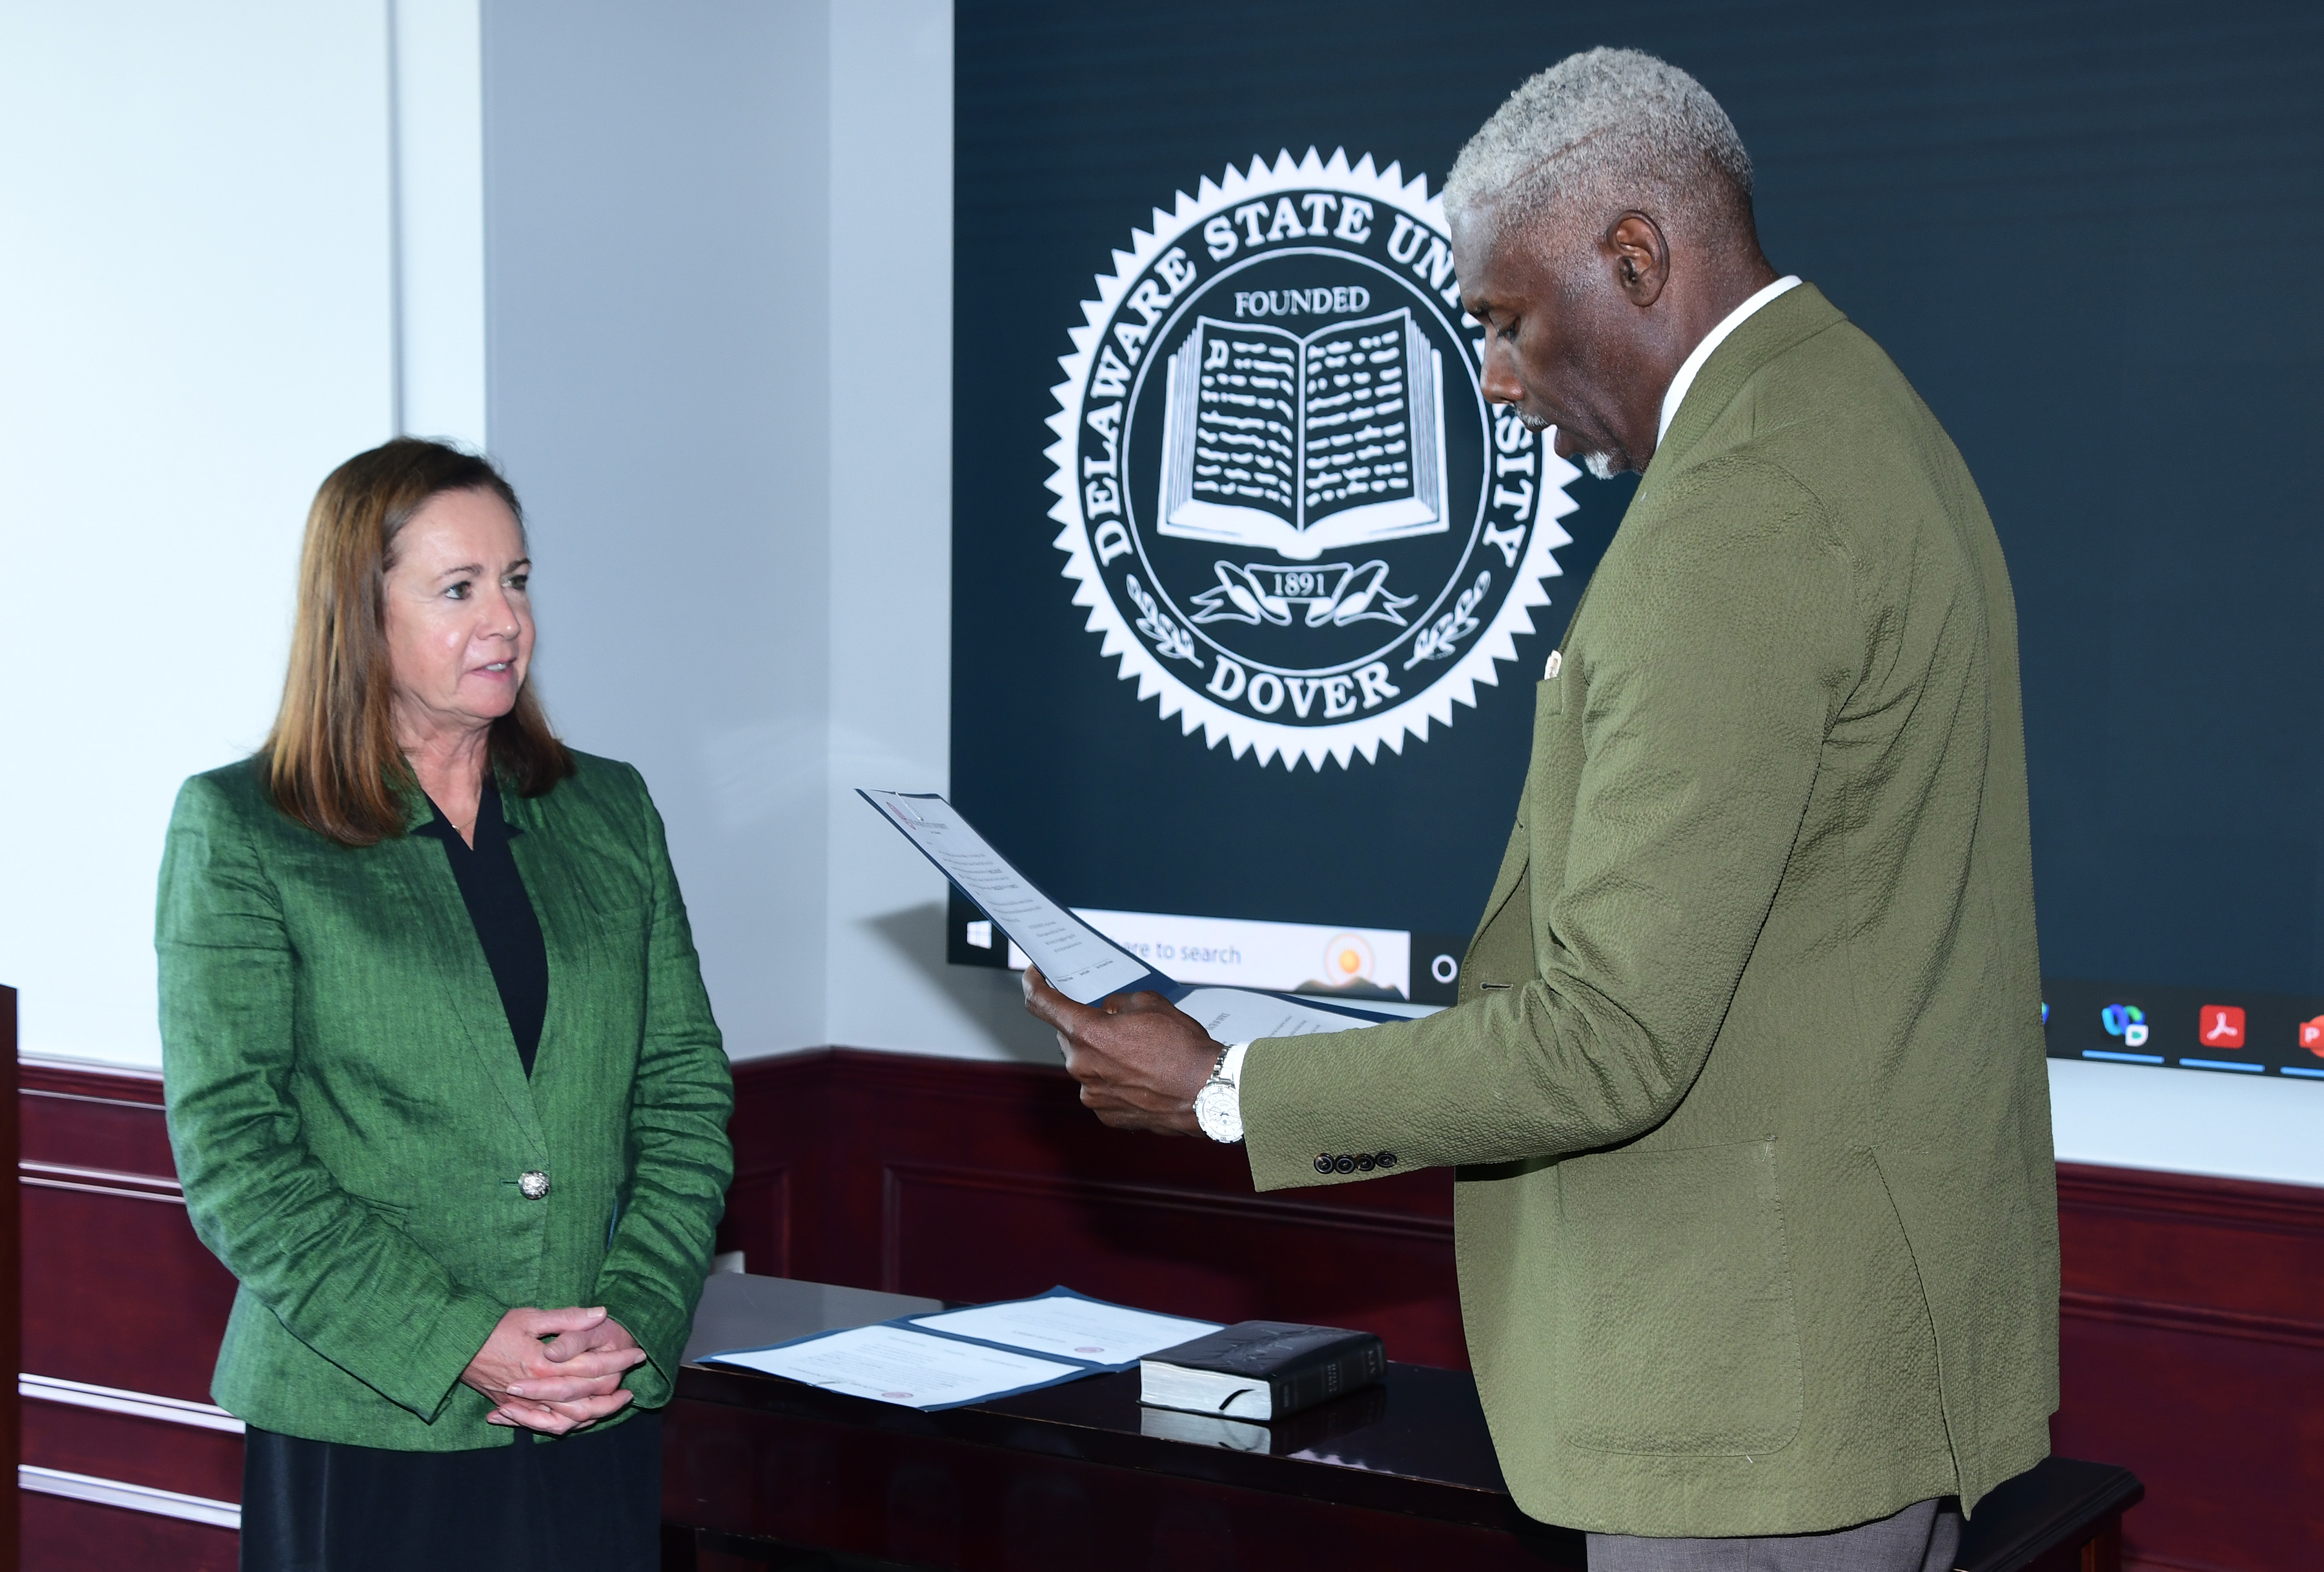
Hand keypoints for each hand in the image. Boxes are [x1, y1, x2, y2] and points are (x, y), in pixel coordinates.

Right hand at [462, 1306, 644, 1433]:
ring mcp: (524, 1404)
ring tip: (615, 1403)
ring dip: (596, 1414)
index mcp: (544, 1365)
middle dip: (614, 1390)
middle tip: (632, 1383)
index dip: (618, 1360)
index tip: (638, 1354)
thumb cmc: (493, 1328)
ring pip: (569, 1419)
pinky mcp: (513, 1409)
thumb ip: (567, 1319)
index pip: (593, 1366)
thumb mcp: (531, 1316)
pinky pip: (546, 1426)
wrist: (454, 1348)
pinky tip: (582, 1419)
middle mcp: (537, 1389)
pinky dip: (568, 1425)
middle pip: (586, 1398)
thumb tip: (601, 1313)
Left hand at [1022, 966, 1219, 1135]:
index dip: (1034, 984)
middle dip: (1086, 1026)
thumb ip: (1118, 1003)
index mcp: (1087, 1032)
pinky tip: (1139, 1076)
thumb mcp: (1150, 1003)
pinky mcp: (1104, 1114)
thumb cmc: (1183, 1047)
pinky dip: (1112, 1079)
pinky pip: (1098, 1088)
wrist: (1208, 1092)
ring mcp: (1091, 1093)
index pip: (1042, 1003)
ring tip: (1138, 1054)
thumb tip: (1107, 1011)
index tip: (1034, 976)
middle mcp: (1081, 1065)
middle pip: (1068, 1036)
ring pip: (1084, 1064)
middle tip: (1115, 1023)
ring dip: (1101, 1054)